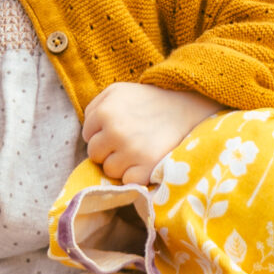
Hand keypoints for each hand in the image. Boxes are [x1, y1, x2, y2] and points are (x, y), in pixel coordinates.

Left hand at [82, 82, 221, 185]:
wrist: (187, 108)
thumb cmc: (149, 100)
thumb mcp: (118, 91)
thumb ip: (95, 107)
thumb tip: (86, 133)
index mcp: (105, 111)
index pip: (87, 135)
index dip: (102, 133)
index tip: (118, 129)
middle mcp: (115, 131)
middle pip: (95, 155)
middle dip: (108, 150)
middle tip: (128, 141)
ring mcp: (131, 151)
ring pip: (109, 170)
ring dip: (121, 164)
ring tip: (138, 150)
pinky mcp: (146, 168)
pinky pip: (127, 181)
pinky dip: (136, 175)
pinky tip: (146, 161)